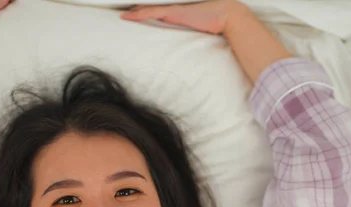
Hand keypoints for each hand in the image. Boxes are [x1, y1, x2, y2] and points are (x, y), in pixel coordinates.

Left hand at [121, 0, 249, 34]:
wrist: (228, 16)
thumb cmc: (219, 25)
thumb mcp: (204, 33)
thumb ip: (197, 40)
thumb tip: (194, 54)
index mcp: (182, 13)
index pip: (160, 11)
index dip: (146, 13)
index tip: (136, 16)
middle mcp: (176, 8)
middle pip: (152, 8)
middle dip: (137, 10)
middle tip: (125, 14)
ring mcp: (174, 9)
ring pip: (148, 9)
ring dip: (134, 12)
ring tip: (122, 15)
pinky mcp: (173, 12)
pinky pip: (151, 12)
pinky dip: (139, 14)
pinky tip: (128, 16)